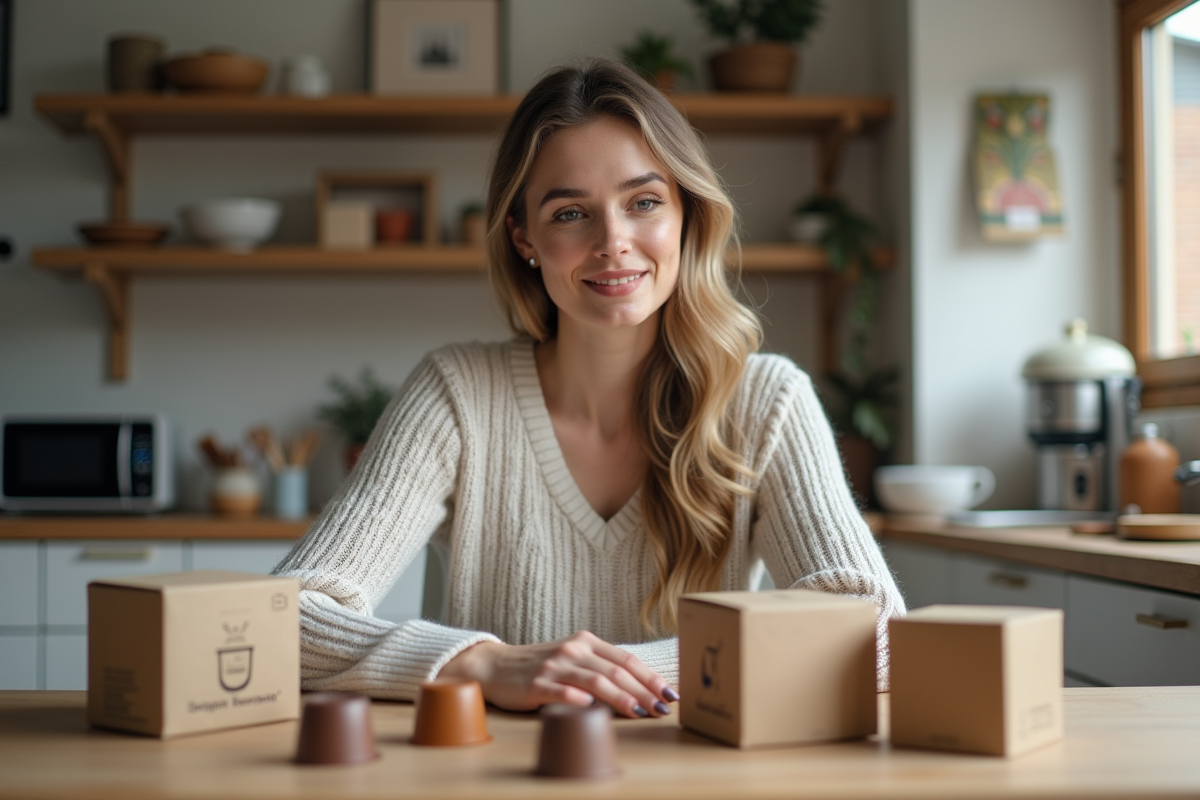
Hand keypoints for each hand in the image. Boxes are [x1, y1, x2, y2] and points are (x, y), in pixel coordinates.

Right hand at [437, 630, 676, 718]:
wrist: (496, 666)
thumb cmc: (540, 666)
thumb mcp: (573, 659)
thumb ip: (600, 668)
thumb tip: (639, 689)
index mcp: (586, 642)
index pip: (626, 659)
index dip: (650, 677)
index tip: (669, 693)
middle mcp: (573, 650)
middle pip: (616, 670)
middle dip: (644, 691)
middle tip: (662, 708)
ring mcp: (554, 666)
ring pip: (595, 681)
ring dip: (621, 698)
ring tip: (640, 712)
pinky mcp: (536, 684)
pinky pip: (561, 691)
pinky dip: (578, 699)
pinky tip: (591, 708)